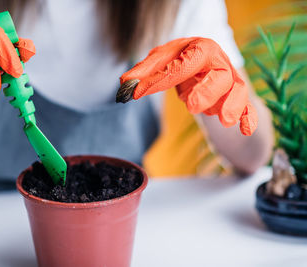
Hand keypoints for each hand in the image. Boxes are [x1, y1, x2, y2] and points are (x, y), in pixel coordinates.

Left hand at [117, 37, 256, 135]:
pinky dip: (250, 117)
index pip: (182, 65)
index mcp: (200, 50)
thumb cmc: (183, 58)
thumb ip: (145, 71)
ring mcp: (231, 80)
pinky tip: (244, 130)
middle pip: (221, 77)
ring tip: (224, 120)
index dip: (159, 80)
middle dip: (207, 92)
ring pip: (238, 91)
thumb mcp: (162, 59)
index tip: (138, 92)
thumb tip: (125, 83)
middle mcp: (219, 63)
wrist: (206, 58)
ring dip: (232, 106)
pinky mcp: (237, 96)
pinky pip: (249, 105)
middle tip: (192, 106)